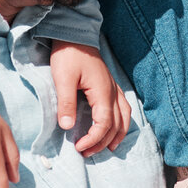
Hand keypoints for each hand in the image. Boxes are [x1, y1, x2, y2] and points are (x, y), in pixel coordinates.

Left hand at [49, 41, 131, 155]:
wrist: (74, 34)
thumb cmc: (68, 55)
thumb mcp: (63, 78)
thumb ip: (66, 103)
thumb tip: (67, 127)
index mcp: (102, 92)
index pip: (104, 124)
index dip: (93, 139)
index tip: (79, 148)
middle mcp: (112, 92)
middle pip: (116, 125)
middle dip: (103, 142)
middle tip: (86, 153)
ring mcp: (113, 88)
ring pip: (124, 117)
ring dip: (117, 134)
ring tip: (107, 147)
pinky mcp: (110, 85)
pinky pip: (123, 107)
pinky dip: (121, 121)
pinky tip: (115, 126)